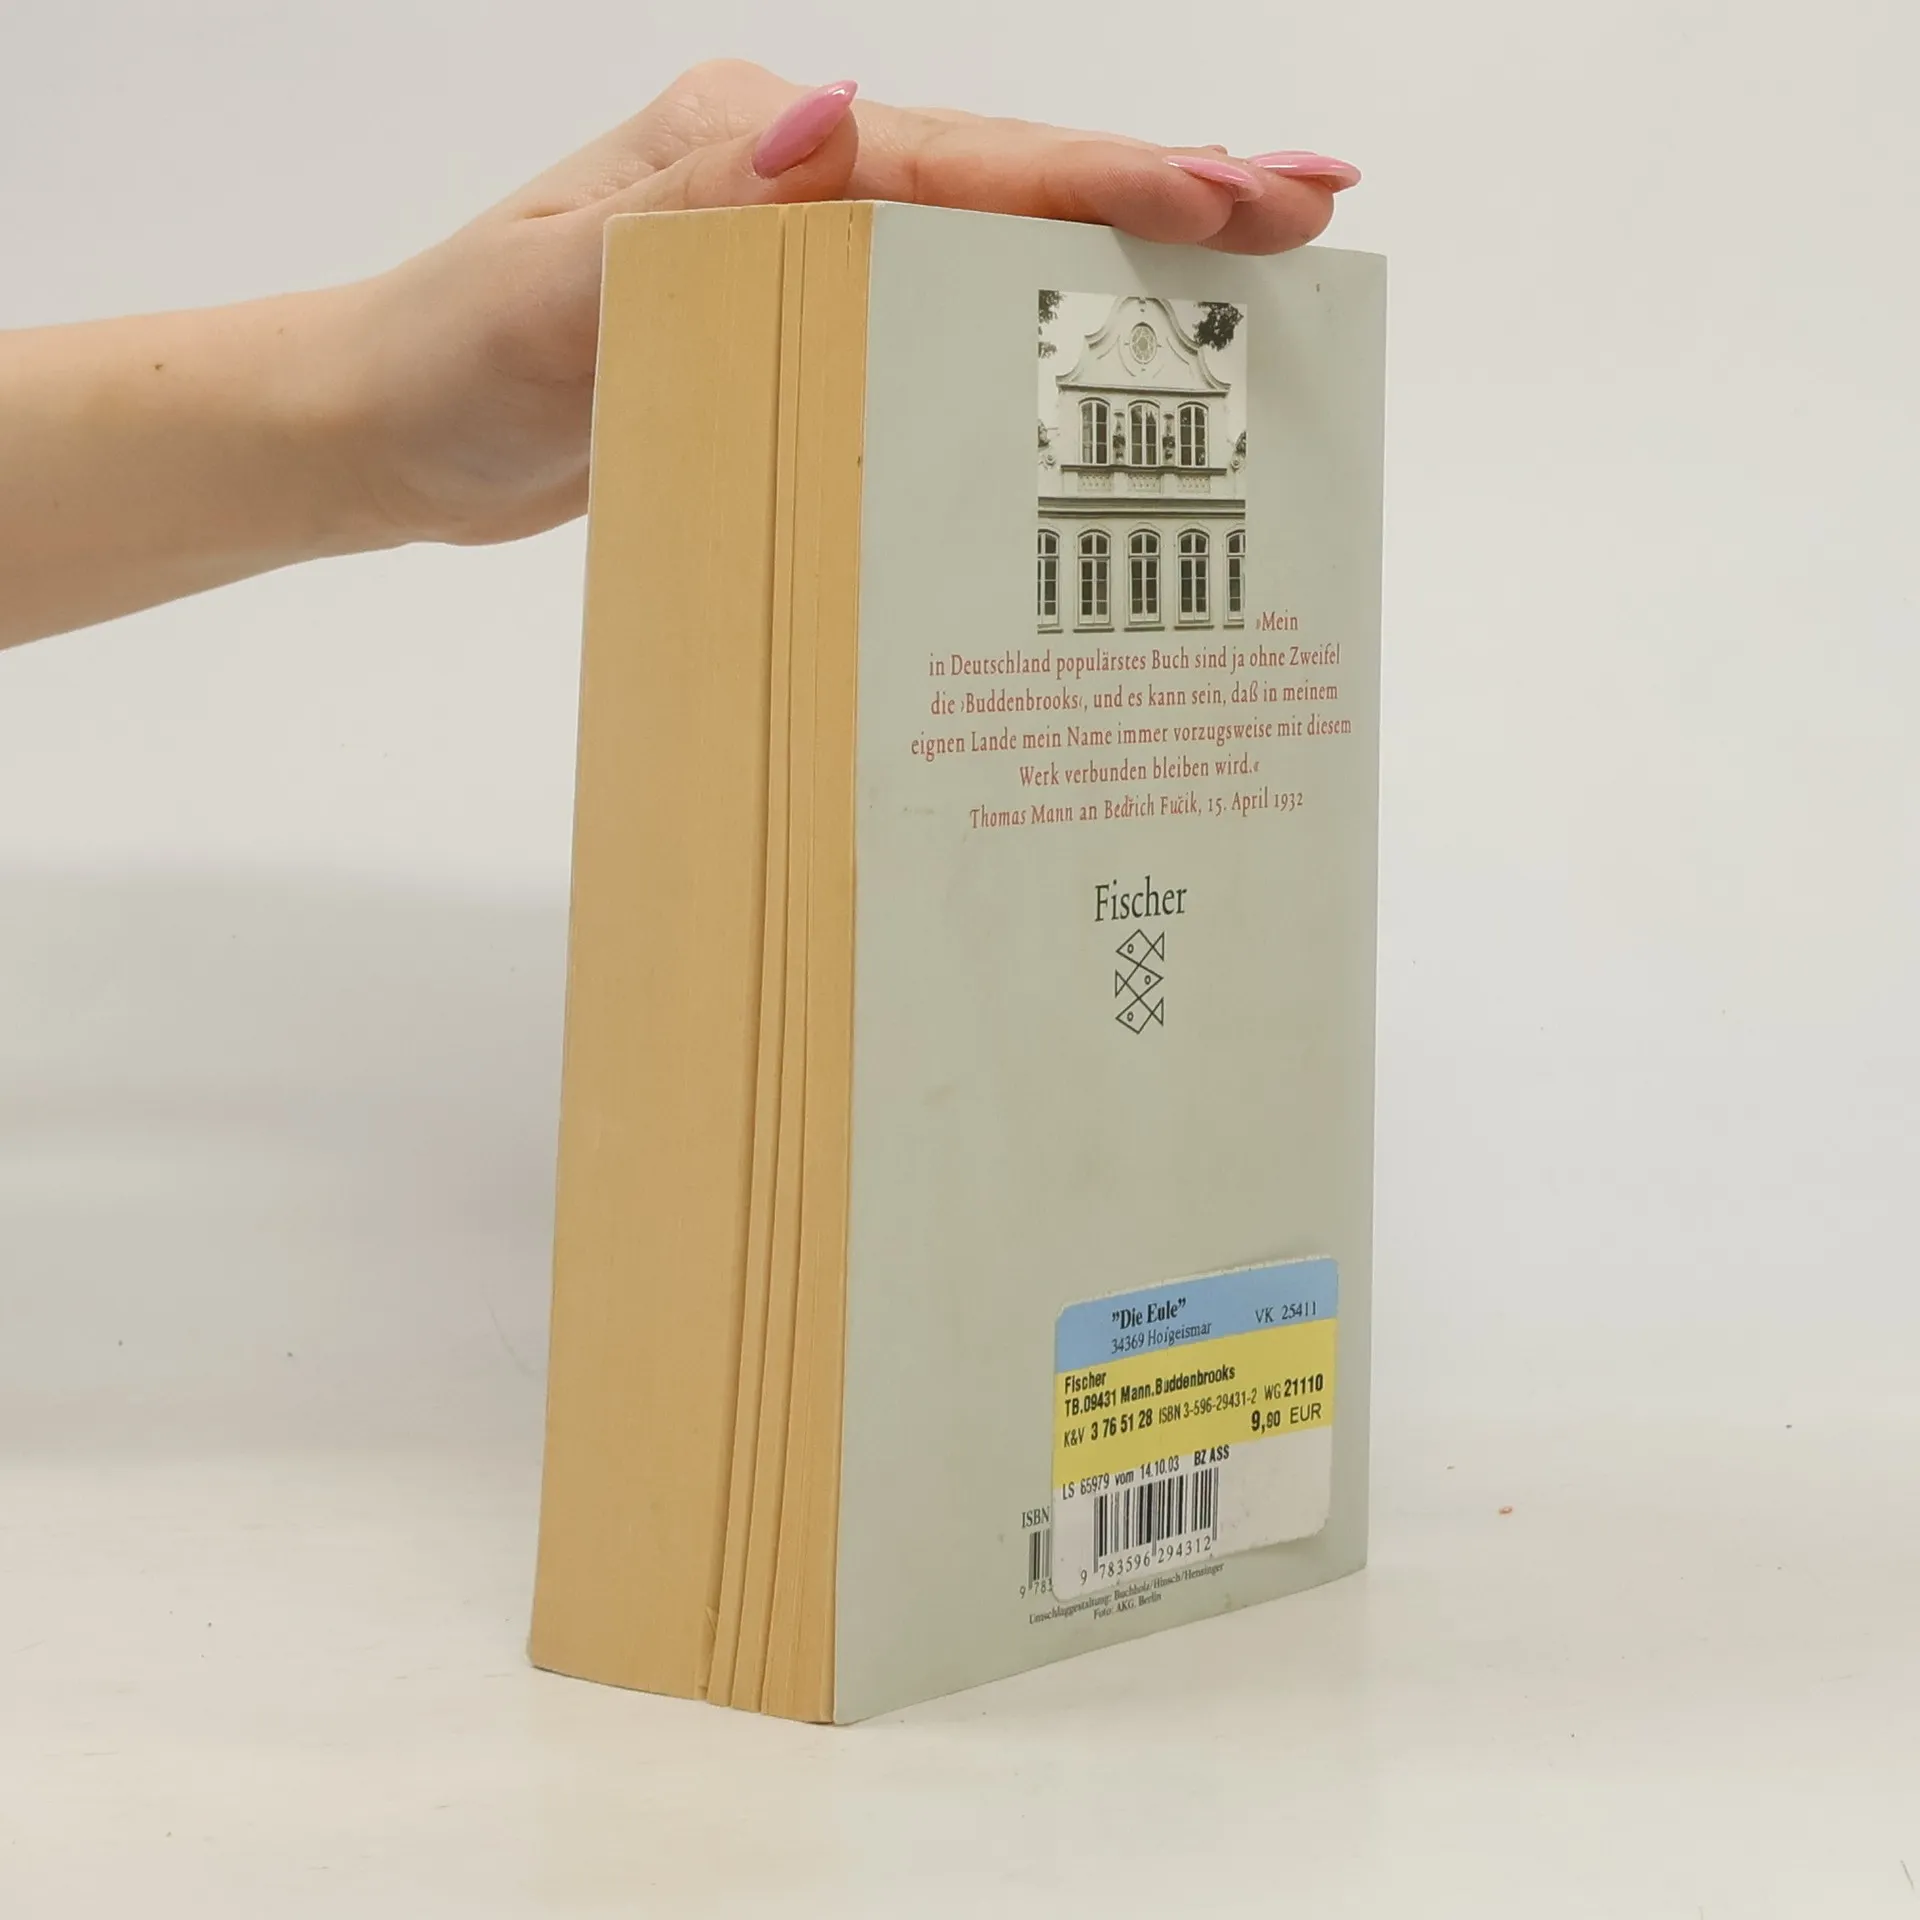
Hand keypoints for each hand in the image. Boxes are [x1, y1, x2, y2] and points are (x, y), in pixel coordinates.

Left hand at [338, 60, 1360, 547]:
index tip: (1240, 190)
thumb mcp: (552, 292)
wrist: (393, 432)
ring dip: (1122, 257)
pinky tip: (1105, 365)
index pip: (958, 158)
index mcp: (749, 149)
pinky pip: (938, 323)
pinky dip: (1034, 332)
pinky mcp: (798, 335)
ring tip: (1256, 272)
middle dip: (1162, 191)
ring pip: (991, 248)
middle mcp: (792, 185)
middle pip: (1006, 181)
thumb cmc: (455, 361)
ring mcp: (801, 257)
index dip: (1104, 176)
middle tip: (1313, 206)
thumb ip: (689, 220)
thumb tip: (834, 125)